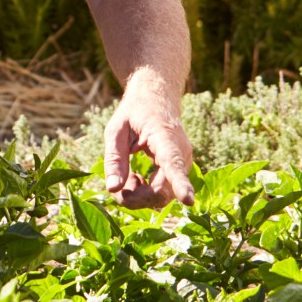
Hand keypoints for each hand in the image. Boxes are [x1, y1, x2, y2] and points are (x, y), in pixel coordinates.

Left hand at [102, 73, 194, 207]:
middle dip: (136, 198)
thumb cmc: (134, 114)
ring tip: (128, 176)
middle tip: (117, 186)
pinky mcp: (179, 173)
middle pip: (162, 192)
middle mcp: (180, 154)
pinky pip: (162, 194)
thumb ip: (114, 159)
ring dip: (138, 195)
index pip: (173, 163)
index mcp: (164, 137)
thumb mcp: (116, 130)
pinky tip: (136, 178)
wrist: (157, 100)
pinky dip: (144, 193)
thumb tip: (113, 190)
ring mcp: (182, 165)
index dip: (180, 183)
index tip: (188, 200)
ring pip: (161, 197)